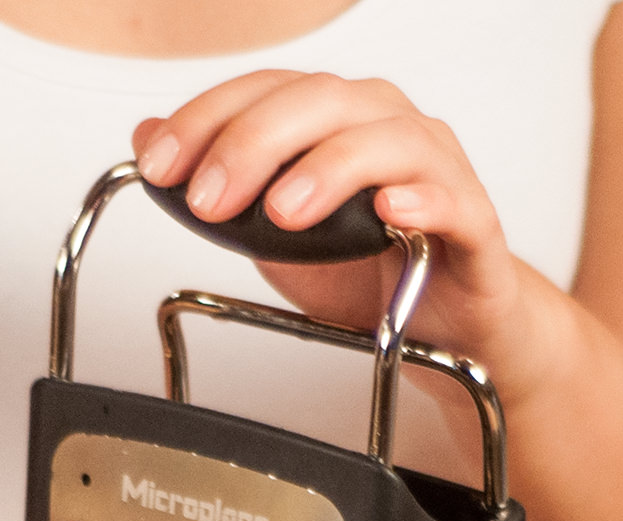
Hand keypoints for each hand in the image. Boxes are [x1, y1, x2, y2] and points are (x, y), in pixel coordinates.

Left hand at [132, 72, 569, 406]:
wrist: (444, 327)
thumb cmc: (370, 271)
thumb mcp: (271, 235)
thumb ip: (221, 188)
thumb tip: (147, 142)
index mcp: (333, 119)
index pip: (265, 91)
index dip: (206, 120)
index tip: (160, 166)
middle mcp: (384, 125)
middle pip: (319, 102)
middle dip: (253, 144)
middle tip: (209, 198)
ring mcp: (435, 168)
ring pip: (386, 139)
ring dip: (328, 169)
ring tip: (284, 213)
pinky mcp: (474, 220)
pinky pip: (453, 198)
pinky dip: (422, 200)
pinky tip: (390, 213)